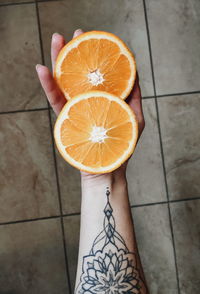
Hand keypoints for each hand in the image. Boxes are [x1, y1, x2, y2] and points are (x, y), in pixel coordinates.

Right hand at [36, 29, 144, 179]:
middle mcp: (88, 102)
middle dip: (74, 52)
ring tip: (56, 41)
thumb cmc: (122, 147)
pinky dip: (49, 86)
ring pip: (66, 83)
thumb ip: (134, 98)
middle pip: (79, 74)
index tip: (92, 38)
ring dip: (59, 61)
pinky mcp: (67, 121)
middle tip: (72, 34)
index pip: (97, 74)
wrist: (108, 170)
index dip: (94, 56)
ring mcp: (77, 110)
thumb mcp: (135, 119)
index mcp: (103, 99)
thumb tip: (135, 73)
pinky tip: (42, 70)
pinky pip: (57, 102)